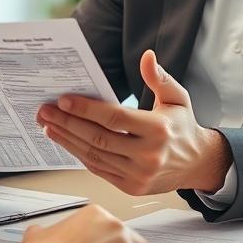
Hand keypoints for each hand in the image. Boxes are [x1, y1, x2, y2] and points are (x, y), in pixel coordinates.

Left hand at [36, 50, 230, 195]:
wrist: (196, 164)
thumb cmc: (182, 126)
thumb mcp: (177, 97)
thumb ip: (159, 78)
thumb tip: (147, 56)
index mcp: (158, 130)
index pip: (115, 119)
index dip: (86, 110)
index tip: (63, 100)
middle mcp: (148, 155)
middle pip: (98, 138)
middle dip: (68, 123)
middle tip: (45, 111)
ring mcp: (138, 175)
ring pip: (94, 155)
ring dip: (67, 140)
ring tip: (48, 125)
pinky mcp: (131, 187)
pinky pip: (98, 169)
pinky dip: (79, 154)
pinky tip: (66, 141)